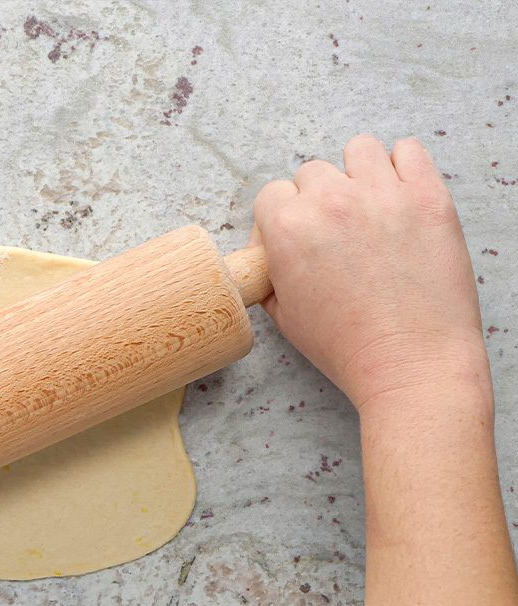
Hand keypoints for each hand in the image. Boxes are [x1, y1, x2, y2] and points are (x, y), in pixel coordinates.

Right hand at [251, 135, 490, 411]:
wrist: (410, 363)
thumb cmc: (348, 346)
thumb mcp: (284, 316)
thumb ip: (270, 272)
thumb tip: (271, 254)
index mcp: (288, 229)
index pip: (272, 193)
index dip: (280, 217)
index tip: (295, 237)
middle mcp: (331, 202)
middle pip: (312, 172)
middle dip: (318, 198)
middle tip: (335, 231)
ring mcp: (382, 194)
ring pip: (359, 150)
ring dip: (357, 173)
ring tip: (368, 204)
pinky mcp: (427, 196)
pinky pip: (408, 150)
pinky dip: (402, 165)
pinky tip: (400, 194)